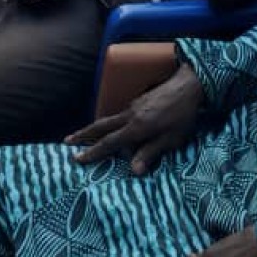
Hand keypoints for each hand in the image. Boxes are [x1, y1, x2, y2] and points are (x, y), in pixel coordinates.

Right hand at [66, 63, 204, 173]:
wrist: (190, 85)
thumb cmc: (183, 116)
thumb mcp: (171, 140)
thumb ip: (150, 153)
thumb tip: (133, 171)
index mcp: (136, 127)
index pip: (109, 142)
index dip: (92, 152)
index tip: (77, 159)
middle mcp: (130, 115)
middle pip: (101, 126)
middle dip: (83, 134)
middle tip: (67, 141)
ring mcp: (134, 105)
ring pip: (110, 119)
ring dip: (97, 128)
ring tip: (86, 137)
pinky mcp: (140, 100)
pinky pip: (122, 115)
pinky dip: (114, 124)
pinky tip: (118, 128)